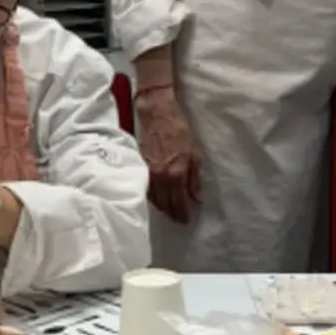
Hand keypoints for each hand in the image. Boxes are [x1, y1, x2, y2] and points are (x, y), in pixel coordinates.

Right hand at [135, 87, 201, 224]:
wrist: (156, 113)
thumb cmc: (178, 129)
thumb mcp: (194, 153)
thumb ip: (194, 177)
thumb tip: (196, 197)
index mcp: (175, 174)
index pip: (179, 202)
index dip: (183, 213)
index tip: (185, 220)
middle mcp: (160, 177)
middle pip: (164, 204)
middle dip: (171, 212)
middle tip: (177, 218)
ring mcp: (147, 173)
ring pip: (153, 198)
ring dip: (161, 206)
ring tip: (168, 210)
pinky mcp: (139, 166)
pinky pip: (145, 188)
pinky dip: (152, 195)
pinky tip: (156, 197)